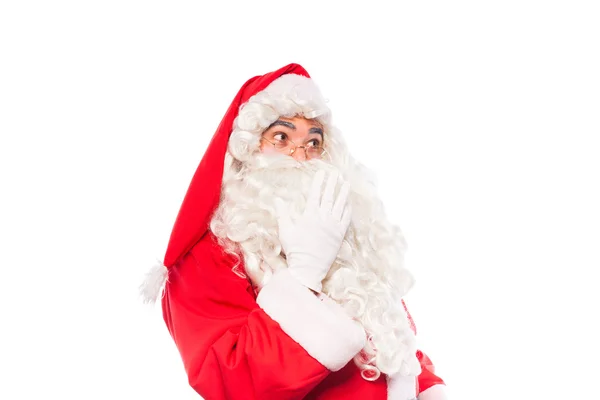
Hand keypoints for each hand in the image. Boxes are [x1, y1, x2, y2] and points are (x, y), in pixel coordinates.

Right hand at [274, 169, 351, 292]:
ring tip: (346, 183)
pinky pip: (346, 219)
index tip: (321, 172)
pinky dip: (347, 210)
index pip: (315, 194)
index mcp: (310, 215)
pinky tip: (348, 203)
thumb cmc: (295, 250)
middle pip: (329, 196)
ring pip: (340, 205)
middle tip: (336, 173)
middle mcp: (323, 218)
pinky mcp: (339, 235)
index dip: (318, 182)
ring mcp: (333, 226)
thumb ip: (283, 213)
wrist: (308, 267)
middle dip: (332, 183)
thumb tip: (277, 199)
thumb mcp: (285, 231)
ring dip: (343, 193)